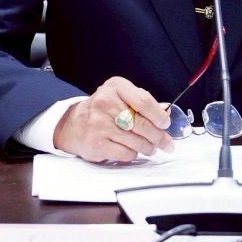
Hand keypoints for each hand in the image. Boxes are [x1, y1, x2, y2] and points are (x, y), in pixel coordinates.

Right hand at [53, 76, 174, 162]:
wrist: (74, 124)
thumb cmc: (103, 110)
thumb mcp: (122, 97)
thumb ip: (144, 103)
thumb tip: (167, 112)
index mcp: (115, 87)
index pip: (143, 101)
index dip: (158, 115)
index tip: (166, 124)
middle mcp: (105, 103)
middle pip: (141, 124)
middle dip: (159, 136)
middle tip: (167, 143)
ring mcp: (99, 124)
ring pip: (136, 141)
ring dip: (148, 147)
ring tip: (150, 147)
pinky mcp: (96, 143)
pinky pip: (126, 153)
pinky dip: (133, 154)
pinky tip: (131, 149)